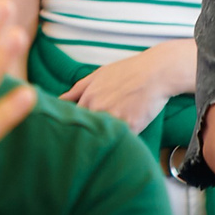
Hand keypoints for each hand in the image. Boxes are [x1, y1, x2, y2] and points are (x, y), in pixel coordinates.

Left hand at [59, 40, 190, 134]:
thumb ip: (77, 89)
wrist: (155, 73)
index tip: (74, 132)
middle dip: (86, 136)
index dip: (75, 126)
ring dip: (103, 141)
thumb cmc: (127, 72)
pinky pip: (122, 140)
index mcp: (88, 98)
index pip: (73, 119)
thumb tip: (59, 101)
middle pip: (85, 131)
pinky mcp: (131, 127)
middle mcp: (98, 109)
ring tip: (103, 143)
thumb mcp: (98, 75)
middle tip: (87, 141)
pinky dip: (121, 142)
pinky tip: (122, 140)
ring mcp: (114, 118)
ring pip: (102, 138)